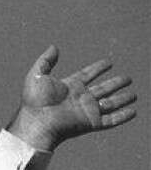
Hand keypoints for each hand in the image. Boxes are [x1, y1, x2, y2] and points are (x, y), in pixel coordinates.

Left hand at [8, 45, 136, 151]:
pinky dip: (123, 116)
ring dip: (123, 99)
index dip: (98, 68)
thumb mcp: (37, 76)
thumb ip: (45, 61)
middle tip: (128, 78)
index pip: (87, 75)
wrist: (37, 122)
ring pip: (110, 103)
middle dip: (115, 83)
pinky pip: (112, 120)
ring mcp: (87, 111)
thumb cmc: (35, 101)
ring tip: (134, 94)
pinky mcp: (91, 123)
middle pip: (103, 89)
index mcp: (69, 87)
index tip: (108, 63)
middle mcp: (80, 98)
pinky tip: (134, 112)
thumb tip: (53, 47)